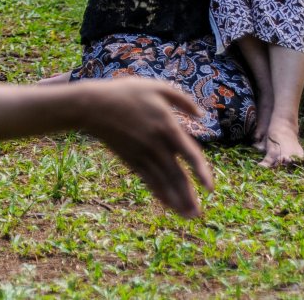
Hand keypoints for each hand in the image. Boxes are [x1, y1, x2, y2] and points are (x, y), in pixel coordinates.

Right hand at [82, 77, 214, 217]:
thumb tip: (201, 115)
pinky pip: (149, 180)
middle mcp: (157, 145)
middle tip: (198, 215)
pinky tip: (169, 204)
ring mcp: (143, 154)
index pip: (190, 154)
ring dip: (177, 201)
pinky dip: (160, 193)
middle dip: (189, 197)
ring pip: (163, 182)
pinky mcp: (131, 159)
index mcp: (167, 127)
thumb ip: (182, 100)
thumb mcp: (156, 87)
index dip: (201, 172)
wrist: (93, 106)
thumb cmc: (125, 93)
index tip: (210, 188)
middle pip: (177, 176)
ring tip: (189, 216)